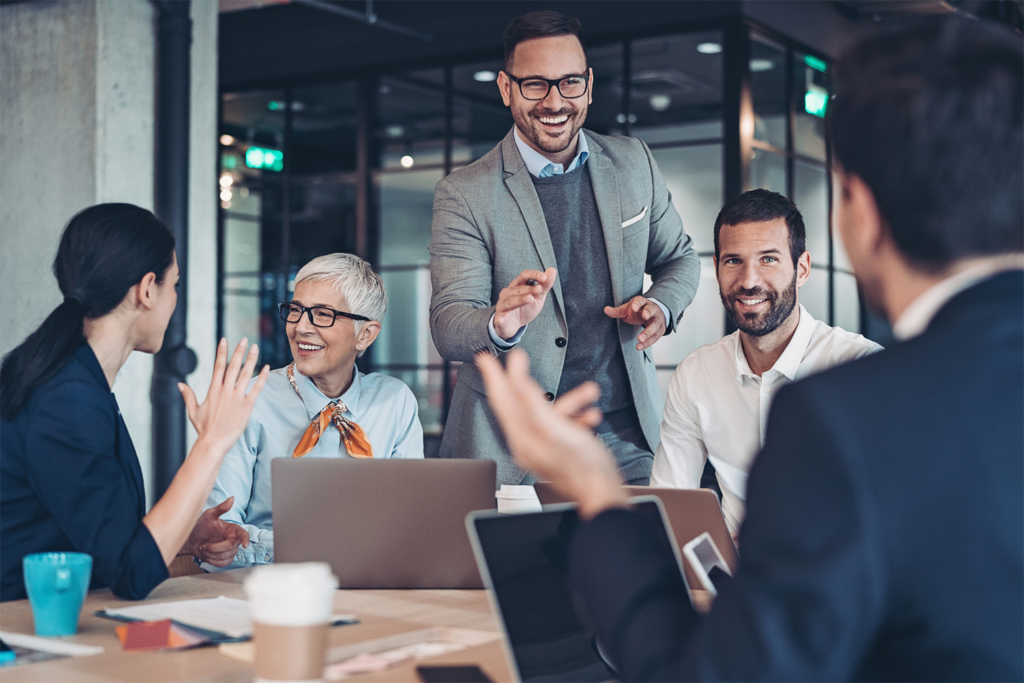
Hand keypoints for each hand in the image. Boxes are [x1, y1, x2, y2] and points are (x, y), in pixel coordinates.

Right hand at [178, 338, 269, 451]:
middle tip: (244, 339)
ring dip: (251, 360)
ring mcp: (236, 398)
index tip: (225, 340)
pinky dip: (262, 377)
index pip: (218, 366)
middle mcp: (225, 391)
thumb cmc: (204, 429)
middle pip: (233, 366)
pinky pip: (256, 389)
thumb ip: (188, 395)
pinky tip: (267, 367)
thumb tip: (180, 384)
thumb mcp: (193, 411)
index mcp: (213, 390)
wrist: (213, 442)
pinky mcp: (247, 406)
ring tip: (255, 348)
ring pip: (245, 374)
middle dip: (239, 351)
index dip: (222, 352)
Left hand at [179, 497, 248, 566]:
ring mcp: (229, 550)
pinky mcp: (224, 559)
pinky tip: (206, 555)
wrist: (190, 540)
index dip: (246, 539)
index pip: (243, 534)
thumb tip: (232, 498)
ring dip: (212, 554)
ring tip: (204, 548)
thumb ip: (221, 508)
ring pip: (226, 557)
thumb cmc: (199, 526)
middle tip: (204, 544)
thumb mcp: (209, 515)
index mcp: (232, 529)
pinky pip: (222, 564)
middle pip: (231, 548)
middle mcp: (233, 540)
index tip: (245, 545)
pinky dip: (212, 561)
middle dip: (215, 548)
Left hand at [476, 350, 626, 518]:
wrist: (603, 495)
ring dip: (568, 401)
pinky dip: (576, 417)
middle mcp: (528, 443)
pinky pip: (561, 426)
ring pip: (546, 413)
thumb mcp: (557, 429)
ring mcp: (542, 447)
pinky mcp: (557, 451)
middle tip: (514, 358)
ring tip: (589, 392)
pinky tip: (591, 416)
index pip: (502, 400)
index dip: (494, 376)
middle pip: (515, 404)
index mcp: (523, 437)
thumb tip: (516, 379)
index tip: (484, 358)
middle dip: (516, 379)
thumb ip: (534, 404)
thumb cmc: (584, 468)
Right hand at [493, 268, 556, 339]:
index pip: (524, 275)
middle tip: (539, 289)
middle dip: (529, 289)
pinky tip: (502, 319)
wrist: (513, 325)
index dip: (533, 275)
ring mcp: (502, 305)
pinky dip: (501, 319)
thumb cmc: (525, 308)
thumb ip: (545, 285)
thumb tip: (553, 270)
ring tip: (530, 299)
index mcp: (517, 285)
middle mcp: (507, 293)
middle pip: (518, 289)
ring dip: (520, 300)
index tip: (544, 277)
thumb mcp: (538, 297)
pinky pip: (500, 318)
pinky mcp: (500, 319)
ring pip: (510, 301)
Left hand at [604, 296, 666, 350]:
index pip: (640, 301)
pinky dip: (648, 343)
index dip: (638, 304)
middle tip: (644, 317)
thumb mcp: (627, 309)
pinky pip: (655, 337)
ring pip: (655, 325)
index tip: (634, 308)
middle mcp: (652, 309)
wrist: (653, 314)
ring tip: (639, 339)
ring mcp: (657, 319)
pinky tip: (639, 347)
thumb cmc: (637, 311)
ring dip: (648, 333)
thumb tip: (605, 310)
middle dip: (648, 313)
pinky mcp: (660, 330)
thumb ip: (617, 311)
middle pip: (651, 310)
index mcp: (642, 302)